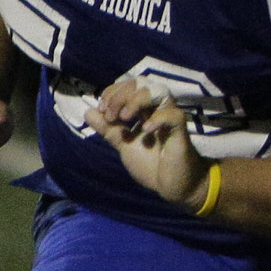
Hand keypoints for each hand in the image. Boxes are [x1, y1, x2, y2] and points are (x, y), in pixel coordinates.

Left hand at [84, 76, 212, 209]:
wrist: (170, 186)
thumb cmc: (151, 165)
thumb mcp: (124, 145)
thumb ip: (109, 130)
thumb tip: (89, 111)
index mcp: (144, 111)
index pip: (129, 86)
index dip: (112, 92)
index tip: (103, 110)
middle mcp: (157, 110)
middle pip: (141, 84)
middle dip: (120, 95)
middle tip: (112, 115)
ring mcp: (170, 118)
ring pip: (158, 91)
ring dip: (136, 101)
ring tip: (125, 118)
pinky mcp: (181, 131)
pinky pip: (172, 115)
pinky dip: (156, 119)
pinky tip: (146, 131)